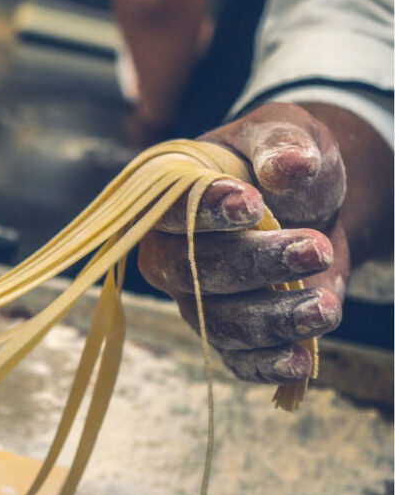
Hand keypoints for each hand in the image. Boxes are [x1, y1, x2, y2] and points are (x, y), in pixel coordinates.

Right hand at [138, 103, 347, 384]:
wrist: (307, 202)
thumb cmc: (281, 160)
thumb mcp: (285, 131)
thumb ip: (281, 142)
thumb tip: (288, 167)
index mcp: (170, 197)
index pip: (169, 211)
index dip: (205, 213)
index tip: (252, 205)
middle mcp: (170, 251)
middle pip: (191, 272)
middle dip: (253, 265)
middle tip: (314, 248)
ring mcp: (193, 296)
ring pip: (217, 321)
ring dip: (271, 318)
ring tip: (324, 306)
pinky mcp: (225, 330)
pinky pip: (234, 357)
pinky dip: (264, 364)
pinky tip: (300, 360)